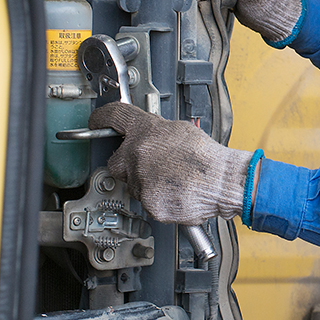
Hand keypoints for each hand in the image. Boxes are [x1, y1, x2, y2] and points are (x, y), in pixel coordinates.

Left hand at [89, 102, 253, 224]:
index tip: (96, 121)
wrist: (224, 181)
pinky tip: (174, 192)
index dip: (101, 118)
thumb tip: (147, 134)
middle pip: (116, 161)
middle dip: (129, 165)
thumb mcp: (181, 130)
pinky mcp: (149, 202)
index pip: (114, 117)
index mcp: (146, 131)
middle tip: (151, 166)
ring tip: (171, 180)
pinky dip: (158, 200)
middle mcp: (138, 154)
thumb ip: (156, 132)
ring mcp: (141, 180)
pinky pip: (146, 202)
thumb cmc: (208, 158)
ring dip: (147, 184)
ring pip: (132, 185)